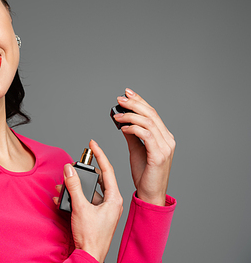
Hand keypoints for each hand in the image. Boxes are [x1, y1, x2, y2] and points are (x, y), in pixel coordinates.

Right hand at [54, 140, 122, 262]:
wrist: (89, 256)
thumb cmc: (91, 238)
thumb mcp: (80, 208)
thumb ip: (74, 187)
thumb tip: (69, 170)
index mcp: (114, 199)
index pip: (108, 170)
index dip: (100, 154)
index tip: (93, 143)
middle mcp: (111, 202)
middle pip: (98, 179)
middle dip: (83, 172)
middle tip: (75, 164)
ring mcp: (104, 209)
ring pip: (89, 190)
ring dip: (75, 187)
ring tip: (63, 185)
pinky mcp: (96, 215)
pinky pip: (85, 200)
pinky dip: (74, 197)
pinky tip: (63, 198)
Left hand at [113, 88, 175, 205]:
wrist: (150, 193)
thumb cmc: (145, 174)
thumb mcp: (136, 149)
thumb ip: (132, 134)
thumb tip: (123, 121)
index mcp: (164, 137)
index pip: (152, 113)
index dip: (140, 101)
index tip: (127, 93)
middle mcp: (167, 140)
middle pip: (151, 114)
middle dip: (134, 104)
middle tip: (120, 99)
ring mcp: (165, 147)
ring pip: (148, 122)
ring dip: (130, 116)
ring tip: (117, 116)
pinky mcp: (159, 155)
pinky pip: (145, 135)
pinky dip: (133, 128)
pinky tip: (122, 128)